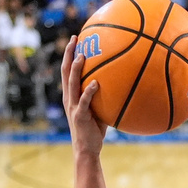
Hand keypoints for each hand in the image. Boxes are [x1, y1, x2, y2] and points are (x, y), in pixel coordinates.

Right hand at [61, 35, 106, 154]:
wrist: (87, 148)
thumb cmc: (94, 129)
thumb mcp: (99, 108)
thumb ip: (104, 96)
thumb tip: (121, 83)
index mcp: (71, 94)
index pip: (68, 70)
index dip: (69, 54)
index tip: (75, 39)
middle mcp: (69, 97)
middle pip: (66, 71)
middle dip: (69, 54)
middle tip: (74, 38)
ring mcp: (73, 106)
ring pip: (72, 83)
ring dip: (76, 69)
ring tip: (82, 56)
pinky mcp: (80, 116)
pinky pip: (84, 101)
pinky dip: (89, 91)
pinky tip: (96, 83)